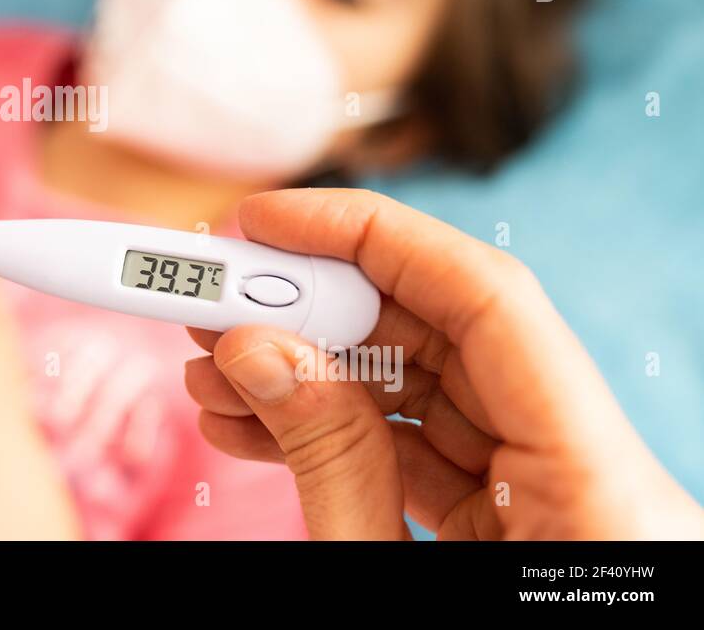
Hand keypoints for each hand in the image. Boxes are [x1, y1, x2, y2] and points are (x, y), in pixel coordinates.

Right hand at [185, 187, 703, 539]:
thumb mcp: (393, 589)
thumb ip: (332, 464)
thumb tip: (253, 350)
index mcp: (604, 488)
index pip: (488, 298)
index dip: (366, 235)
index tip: (258, 222)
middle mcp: (590, 474)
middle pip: (448, 334)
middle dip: (314, 306)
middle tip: (207, 296)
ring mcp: (553, 500)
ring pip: (426, 387)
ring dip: (309, 367)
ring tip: (207, 369)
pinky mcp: (513, 526)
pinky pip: (420, 447)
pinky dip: (331, 424)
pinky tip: (251, 417)